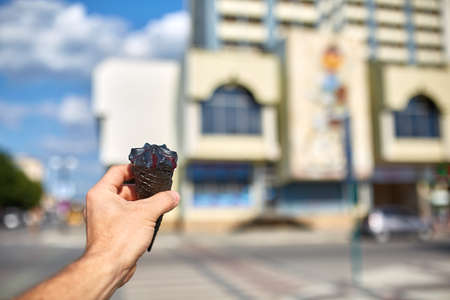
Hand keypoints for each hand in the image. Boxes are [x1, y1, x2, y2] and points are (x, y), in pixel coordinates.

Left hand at [83, 164, 178, 285]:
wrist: (109, 268)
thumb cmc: (119, 240)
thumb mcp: (146, 213)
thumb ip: (162, 200)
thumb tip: (173, 196)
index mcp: (101, 193)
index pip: (118, 171)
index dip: (135, 169)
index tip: (149, 171)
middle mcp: (100, 204)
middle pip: (124, 188)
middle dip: (143, 190)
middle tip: (159, 190)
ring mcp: (105, 218)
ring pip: (127, 204)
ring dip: (143, 204)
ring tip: (159, 206)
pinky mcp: (111, 231)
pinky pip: (127, 217)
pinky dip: (139, 216)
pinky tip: (152, 220)